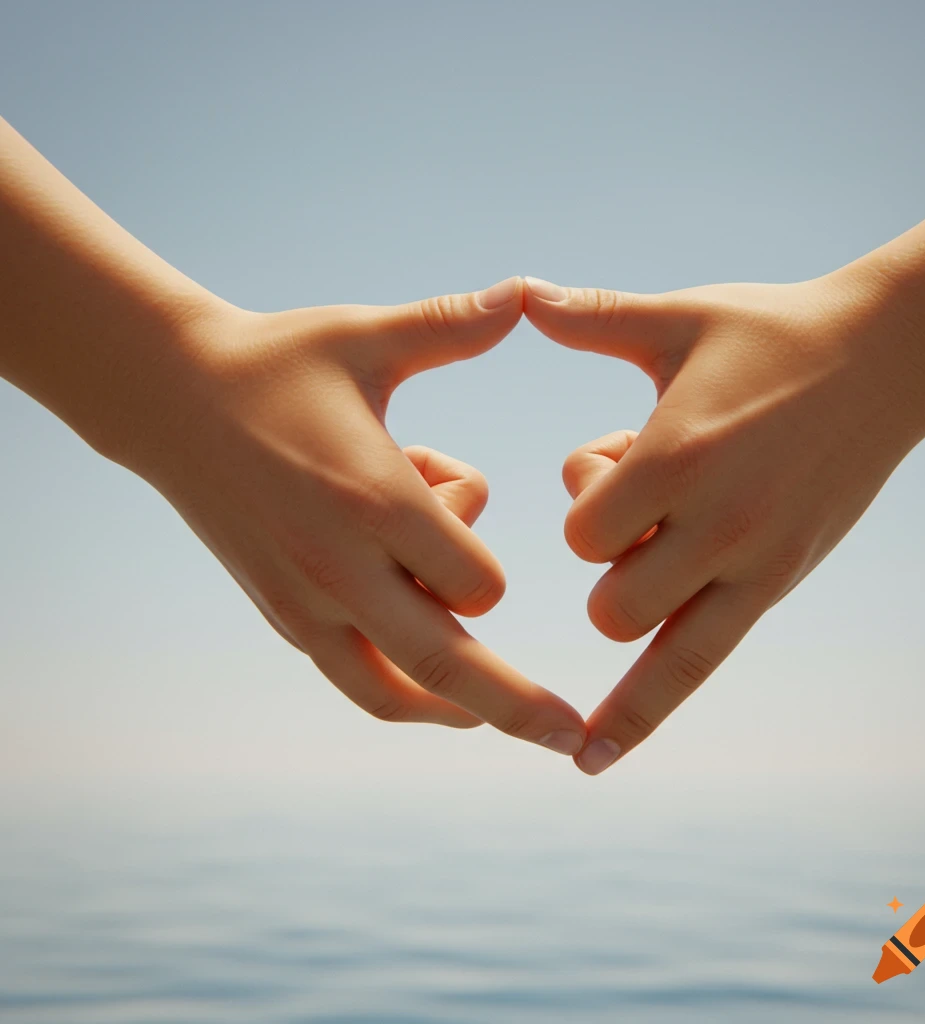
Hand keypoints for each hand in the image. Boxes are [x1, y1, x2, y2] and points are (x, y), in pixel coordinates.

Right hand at [123, 277, 585, 753]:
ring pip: (396, 690)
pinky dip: (402, 698)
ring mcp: (308, 602)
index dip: (491, 558)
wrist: (169, 398)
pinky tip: (440, 705)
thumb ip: (451, 326)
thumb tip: (526, 291)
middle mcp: (343, 566)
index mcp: (375, 499)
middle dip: (517, 706)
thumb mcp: (366, 338)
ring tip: (509, 724)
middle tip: (575, 740)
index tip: (455, 487)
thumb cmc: (278, 363)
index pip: (476, 581)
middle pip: (449, 664)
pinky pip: (352, 682)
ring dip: (459, 710)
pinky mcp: (284, 616)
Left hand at [524, 273, 924, 772]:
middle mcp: (714, 522)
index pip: (583, 526)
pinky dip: (640, 717)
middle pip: (608, 595)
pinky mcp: (776, 586)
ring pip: (648, 641)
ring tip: (654, 547)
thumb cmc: (769, 334)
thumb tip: (521, 292)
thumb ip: (592, 318)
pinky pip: (698, 668)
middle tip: (639, 504)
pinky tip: (594, 758)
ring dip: (628, 603)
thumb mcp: (677, 320)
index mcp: (678, 453)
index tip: (615, 454)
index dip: (582, 494)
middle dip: (603, 557)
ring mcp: (750, 564)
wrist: (885, 359)